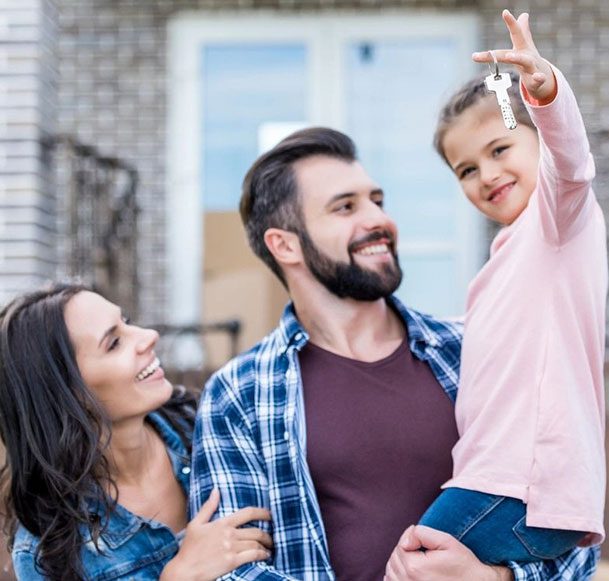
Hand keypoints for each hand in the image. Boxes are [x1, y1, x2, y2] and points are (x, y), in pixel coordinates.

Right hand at [160, 489, 272, 580]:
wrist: (184, 571)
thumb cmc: (189, 549)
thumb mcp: (196, 524)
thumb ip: (208, 507)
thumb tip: (216, 490)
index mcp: (222, 523)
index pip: (248, 513)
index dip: (263, 512)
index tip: (270, 515)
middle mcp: (229, 534)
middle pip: (256, 531)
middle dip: (267, 534)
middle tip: (271, 537)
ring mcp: (231, 548)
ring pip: (256, 543)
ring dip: (266, 546)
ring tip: (268, 548)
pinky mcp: (232, 562)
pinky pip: (253, 555)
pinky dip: (262, 555)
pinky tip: (265, 556)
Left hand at [384, 525, 512, 580]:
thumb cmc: (463, 566)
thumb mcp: (447, 541)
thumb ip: (421, 533)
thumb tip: (405, 539)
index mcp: (415, 568)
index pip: (399, 547)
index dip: (410, 541)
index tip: (425, 544)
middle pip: (394, 560)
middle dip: (405, 552)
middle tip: (422, 551)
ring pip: (391, 573)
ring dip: (400, 565)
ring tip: (418, 562)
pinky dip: (397, 577)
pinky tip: (411, 575)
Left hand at [472, 9, 556, 103]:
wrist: (543, 77)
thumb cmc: (529, 60)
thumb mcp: (525, 46)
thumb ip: (522, 30)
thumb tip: (523, 14)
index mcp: (521, 48)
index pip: (516, 33)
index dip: (511, 22)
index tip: (505, 12)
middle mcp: (526, 56)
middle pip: (515, 49)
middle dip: (506, 42)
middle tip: (499, 38)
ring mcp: (532, 67)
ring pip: (525, 62)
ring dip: (518, 58)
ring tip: (509, 56)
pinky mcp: (537, 80)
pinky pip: (538, 79)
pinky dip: (539, 78)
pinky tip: (539, 77)